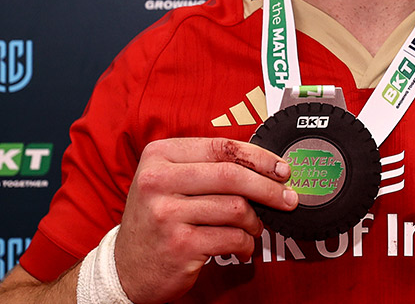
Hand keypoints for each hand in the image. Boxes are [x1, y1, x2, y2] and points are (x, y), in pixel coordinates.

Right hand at [114, 137, 296, 303]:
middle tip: (288, 197)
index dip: (259, 157)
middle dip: (269, 187)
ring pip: (236, 208)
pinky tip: (241, 246)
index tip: (281, 168)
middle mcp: (158, 181)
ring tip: (253, 227)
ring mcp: (167, 214)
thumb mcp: (168, 181)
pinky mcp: (180, 245)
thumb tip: (265, 166)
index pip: (221, 147)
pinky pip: (232, 238)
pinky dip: (245, 243)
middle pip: (232, 175)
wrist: (126, 267)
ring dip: (255, 221)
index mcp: (159, 156)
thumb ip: (207, 167)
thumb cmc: (156, 219)